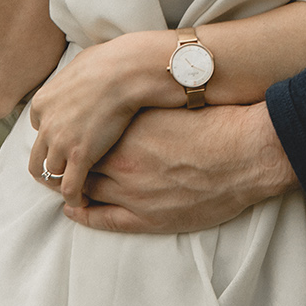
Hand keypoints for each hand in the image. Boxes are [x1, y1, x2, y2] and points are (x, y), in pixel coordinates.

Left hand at [26, 32, 173, 208]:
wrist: (125, 70)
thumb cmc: (111, 62)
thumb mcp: (79, 64)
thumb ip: (74, 77)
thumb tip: (83, 73)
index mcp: (43, 102)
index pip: (40, 127)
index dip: (54, 137)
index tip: (68, 142)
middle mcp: (45, 124)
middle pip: (38, 156)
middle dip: (49, 168)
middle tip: (64, 175)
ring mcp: (60, 141)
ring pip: (51, 174)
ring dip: (62, 183)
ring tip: (77, 188)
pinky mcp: (79, 155)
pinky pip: (69, 187)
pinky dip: (74, 197)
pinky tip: (84, 200)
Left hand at [63, 103, 298, 233]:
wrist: (247, 154)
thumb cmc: (215, 123)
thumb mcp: (169, 102)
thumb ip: (142, 102)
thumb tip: (126, 86)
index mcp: (128, 130)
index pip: (83, 133)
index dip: (73, 133)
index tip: (68, 128)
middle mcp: (123, 161)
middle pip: (79, 161)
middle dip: (67, 159)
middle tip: (57, 154)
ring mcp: (133, 193)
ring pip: (86, 190)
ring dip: (72, 185)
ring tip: (62, 179)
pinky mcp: (147, 218)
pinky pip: (103, 219)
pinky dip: (83, 214)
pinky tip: (72, 208)